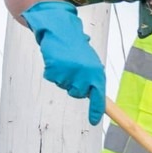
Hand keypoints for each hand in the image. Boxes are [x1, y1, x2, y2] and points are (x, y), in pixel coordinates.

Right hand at [20, 0, 106, 123]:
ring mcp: (70, 73)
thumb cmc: (77, 48)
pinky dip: (52, 72)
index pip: (99, 97)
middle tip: (73, 69)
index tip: (94, 122)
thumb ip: (92, 79)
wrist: (60, 30)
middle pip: (77, 94)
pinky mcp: (55, 70)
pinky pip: (52, 79)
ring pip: (64, 87)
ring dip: (63, 77)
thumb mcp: (90, 63)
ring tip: (65, 62)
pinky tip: (56, 60)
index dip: (95, 110)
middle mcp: (86, 76)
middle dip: (74, 86)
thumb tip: (94, 95)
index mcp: (97, 74)